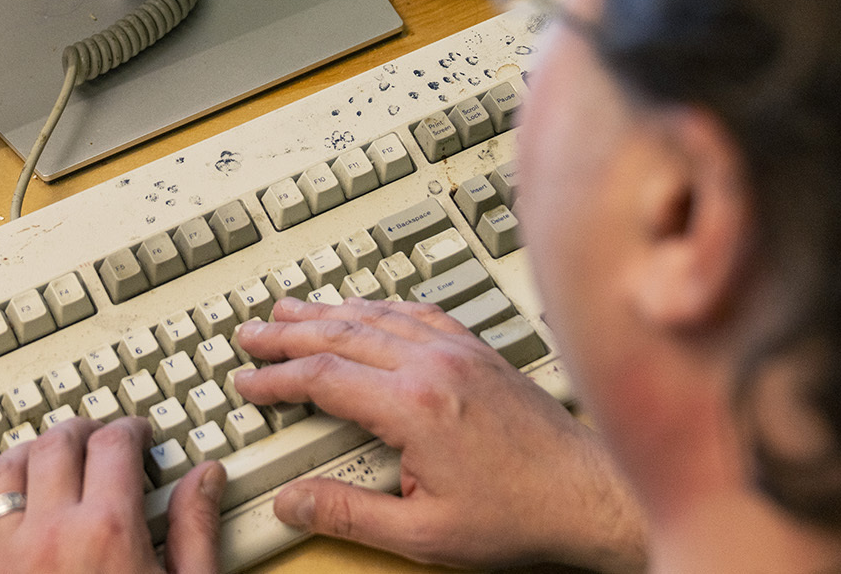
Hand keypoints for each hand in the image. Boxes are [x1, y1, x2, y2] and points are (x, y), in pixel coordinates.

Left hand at [0, 415, 225, 573]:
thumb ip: (194, 530)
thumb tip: (204, 478)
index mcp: (106, 532)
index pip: (113, 444)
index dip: (130, 429)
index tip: (138, 435)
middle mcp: (47, 533)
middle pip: (56, 444)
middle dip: (82, 430)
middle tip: (99, 436)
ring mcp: (2, 556)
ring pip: (5, 470)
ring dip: (31, 452)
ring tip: (50, 456)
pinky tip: (3, 500)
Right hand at [234, 297, 643, 572]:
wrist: (591, 496)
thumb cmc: (521, 515)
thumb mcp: (422, 534)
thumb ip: (348, 514)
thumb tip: (292, 501)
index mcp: (414, 405)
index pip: (324, 376)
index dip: (277, 378)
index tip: (249, 382)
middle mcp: (437, 365)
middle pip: (343, 332)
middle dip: (290, 331)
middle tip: (252, 330)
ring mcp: (462, 352)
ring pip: (379, 315)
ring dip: (329, 310)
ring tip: (291, 308)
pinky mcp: (482, 353)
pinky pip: (420, 312)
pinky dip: (382, 306)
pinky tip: (370, 307)